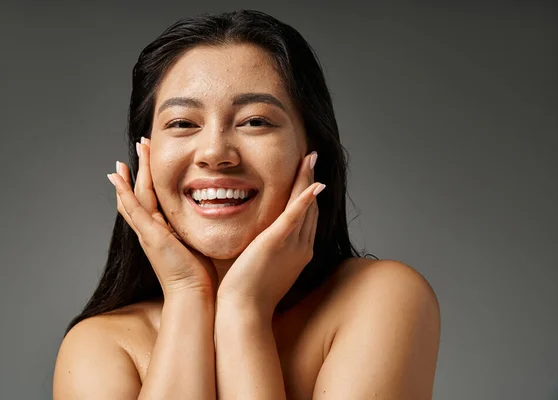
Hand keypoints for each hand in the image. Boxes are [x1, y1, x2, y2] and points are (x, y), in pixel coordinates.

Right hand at [107, 137, 217, 296]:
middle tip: (140, 145)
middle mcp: (151, 230)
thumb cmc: (201, 277)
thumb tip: (216, 217)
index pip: (153, 199)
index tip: (151, 159)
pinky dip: (123, 192)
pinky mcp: (150, 235)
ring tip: (127, 153)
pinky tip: (116, 176)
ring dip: (132, 173)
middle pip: (141, 193)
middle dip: (140, 168)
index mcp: (163, 231)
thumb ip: (200, 230)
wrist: (193, 296)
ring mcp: (148, 232)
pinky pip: (133, 209)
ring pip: (136, 196)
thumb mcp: (200, 245)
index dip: (150, 178)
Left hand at [216, 151, 323, 316]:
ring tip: (310, 158)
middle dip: (311, 180)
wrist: (244, 312)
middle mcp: (301, 247)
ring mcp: (292, 246)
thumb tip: (262, 239)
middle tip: (311, 157)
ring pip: (304, 206)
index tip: (306, 173)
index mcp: (299, 252)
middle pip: (310, 207)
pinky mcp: (275, 243)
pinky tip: (313, 184)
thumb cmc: (249, 294)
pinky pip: (293, 218)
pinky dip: (304, 200)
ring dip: (308, 180)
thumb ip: (269, 249)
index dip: (308, 192)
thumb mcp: (265, 267)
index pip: (306, 215)